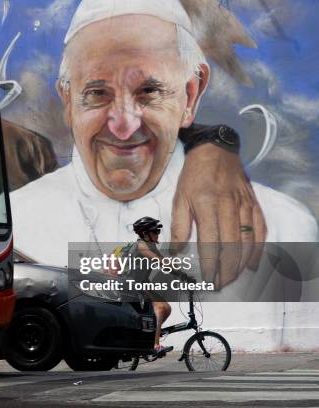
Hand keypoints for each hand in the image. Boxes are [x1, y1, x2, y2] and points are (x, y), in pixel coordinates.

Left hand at [171, 143, 266, 287]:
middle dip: (226, 269)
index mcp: (207, 204)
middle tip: (219, 285)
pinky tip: (251, 264)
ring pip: (248, 240)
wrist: (215, 150)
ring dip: (241, 263)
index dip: (211, 264)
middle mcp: (228, 205)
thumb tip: (176, 252)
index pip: (211, 241)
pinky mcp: (253, 203)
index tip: (207, 280)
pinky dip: (257, 249)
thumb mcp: (179, 198)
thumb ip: (179, 226)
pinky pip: (260, 229)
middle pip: (232, 245)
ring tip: (231, 278)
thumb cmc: (193, 176)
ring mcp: (244, 204)